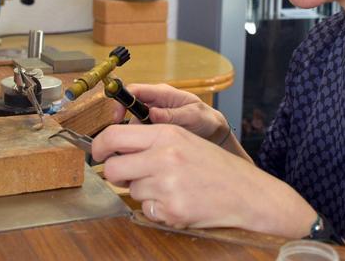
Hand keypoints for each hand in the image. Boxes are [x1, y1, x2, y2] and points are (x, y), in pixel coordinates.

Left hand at [92, 124, 315, 235]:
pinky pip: (146, 210)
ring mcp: (167, 185)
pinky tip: (179, 201)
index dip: (100, 146)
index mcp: (167, 134)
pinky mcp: (171, 210)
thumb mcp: (185, 140)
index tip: (98, 153)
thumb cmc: (216, 166)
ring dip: (145, 191)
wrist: (247, 193)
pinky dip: (158, 208)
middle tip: (130, 175)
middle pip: (114, 168)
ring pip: (131, 190)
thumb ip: (152, 141)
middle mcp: (164, 157)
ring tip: (172, 187)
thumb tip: (114, 148)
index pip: (114, 136)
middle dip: (117, 174)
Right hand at [114, 84, 226, 141]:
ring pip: (134, 126)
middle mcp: (154, 103)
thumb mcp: (192, 116)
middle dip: (128, 127)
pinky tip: (149, 151)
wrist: (214, 133)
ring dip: (136, 138)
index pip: (134, 91)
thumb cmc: (206, 119)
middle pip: (129, 111)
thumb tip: (152, 113)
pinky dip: (141, 144)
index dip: (121, 101)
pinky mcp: (154, 130)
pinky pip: (141, 136)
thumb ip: (173, 115)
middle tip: (133, 142)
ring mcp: (153, 117)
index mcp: (162, 93)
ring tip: (148, 149)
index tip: (116, 117)